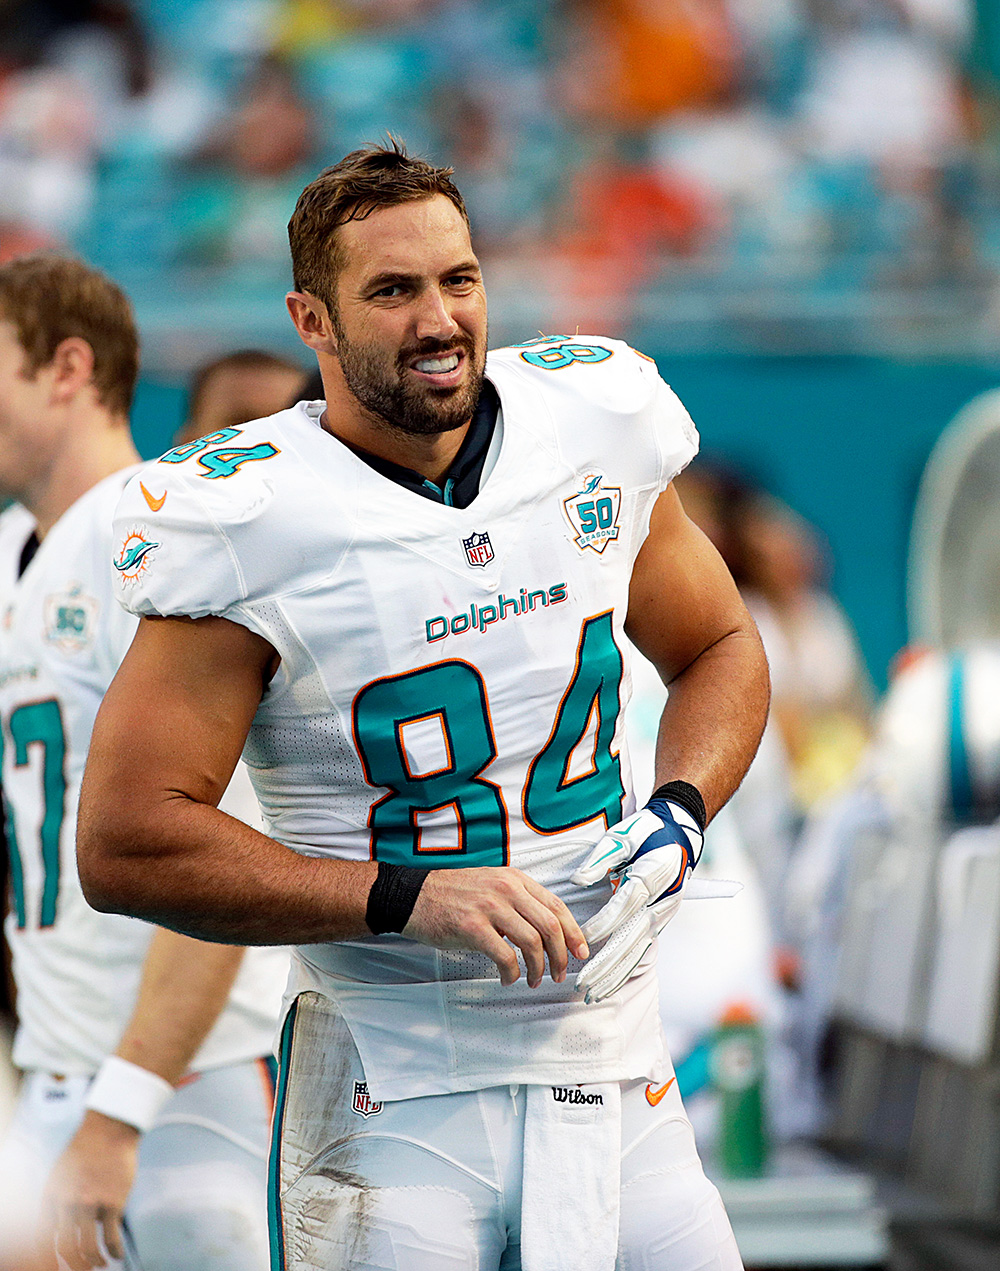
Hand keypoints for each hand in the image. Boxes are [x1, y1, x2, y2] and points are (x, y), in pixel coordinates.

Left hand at [42, 1111, 139, 1269]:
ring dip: (93, 1262)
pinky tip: (117, 1255)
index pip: (41, 1238)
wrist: (110, 1127)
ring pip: (86, 1248)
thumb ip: (59, 1198)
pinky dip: (114, 1251)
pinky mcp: (114, 1202)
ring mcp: (90, 1203)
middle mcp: (67, 1203)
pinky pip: (111, 1237)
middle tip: (80, 1270)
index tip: (56, 1267)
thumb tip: (65, 1224)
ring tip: (99, 1264)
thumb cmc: (87, 1148)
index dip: (47, 1259)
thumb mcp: (61, 1173)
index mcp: (50, 1196)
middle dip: (73, 1265)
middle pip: (64, 1248)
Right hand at [404, 866, 588, 987]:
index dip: (573, 932)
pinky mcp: (472, 926)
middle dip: (561, 955)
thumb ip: (518, 901)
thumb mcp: (491, 885)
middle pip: (550, 925)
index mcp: (514, 879)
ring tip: (534, 979)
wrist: (414, 896)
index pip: (556, 906)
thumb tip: (546, 931)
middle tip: (560, 973)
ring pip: (532, 942)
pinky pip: (505, 956)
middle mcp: (506, 889)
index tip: (580, 951)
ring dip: (539, 967)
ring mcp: (490, 907)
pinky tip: (509, 978)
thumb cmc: (453, 895)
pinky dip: (512, 973)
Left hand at [571, 798, 703, 1002]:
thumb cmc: (646, 833)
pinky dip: (624, 969)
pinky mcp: (658, 922)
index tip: (582, 938)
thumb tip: (578, 881)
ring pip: (637, 949)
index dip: (605, 922)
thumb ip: (600, 859)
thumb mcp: (622, 836)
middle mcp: (660, 901)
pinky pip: (640, 950)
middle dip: (607, 962)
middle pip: (632, 936)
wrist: (679, 835)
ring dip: (614, 973)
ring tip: (591, 993)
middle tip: (582, 982)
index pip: (627, 904)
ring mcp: (662, 915)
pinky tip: (608, 985)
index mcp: (652, 876)